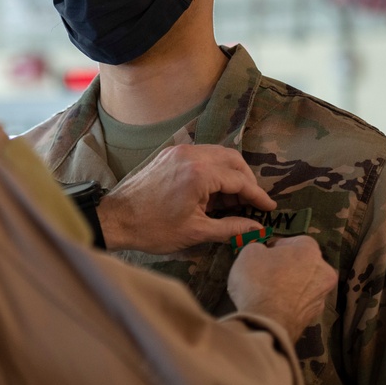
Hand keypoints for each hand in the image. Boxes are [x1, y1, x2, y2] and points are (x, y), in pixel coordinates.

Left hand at [96, 144, 275, 253]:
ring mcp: (178, 152)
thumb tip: (257, 228)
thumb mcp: (196, 232)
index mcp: (199, 173)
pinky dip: (214, 170)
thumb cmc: (153, 229)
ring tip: (234, 200)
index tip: (269, 207)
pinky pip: (201, 156)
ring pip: (217, 155)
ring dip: (230, 174)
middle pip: (232, 159)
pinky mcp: (169, 155)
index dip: (257, 195)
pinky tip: (214, 192)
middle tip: (253, 202)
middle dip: (246, 180)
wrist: (115, 219)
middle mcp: (191, 155)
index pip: (239, 180)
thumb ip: (231, 228)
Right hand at [227, 236, 337, 342]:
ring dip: (292, 285)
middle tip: (268, 271)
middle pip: (305, 263)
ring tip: (270, 291)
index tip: (266, 253)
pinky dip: (291, 302)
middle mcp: (323, 271)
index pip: (297, 240)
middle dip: (289, 265)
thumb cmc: (259, 281)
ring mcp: (321, 296)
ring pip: (305, 284)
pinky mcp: (315, 316)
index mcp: (309, 251)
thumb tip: (264, 253)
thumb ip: (260, 248)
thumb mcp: (249, 253)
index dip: (280, 245)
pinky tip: (275, 305)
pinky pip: (301, 302)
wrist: (267, 323)